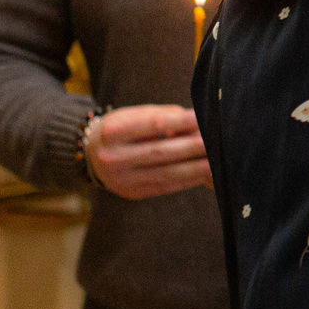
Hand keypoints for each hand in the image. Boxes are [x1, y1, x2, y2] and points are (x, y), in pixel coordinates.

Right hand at [85, 104, 210, 199]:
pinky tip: (204, 173)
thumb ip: (162, 116)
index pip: (151, 124)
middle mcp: (113, 158)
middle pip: (160, 151)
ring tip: (216, 160)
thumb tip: (195, 121)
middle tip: (215, 140)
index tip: (201, 117)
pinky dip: (188, 179)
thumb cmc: (120, 129)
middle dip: (191, 146)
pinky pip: (166, 186)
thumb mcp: (132, 115)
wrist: (92, 155)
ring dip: (195, 167)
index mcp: (112, 132)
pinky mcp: (133, 193)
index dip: (179, 121)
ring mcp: (122, 179)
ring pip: (166, 173)